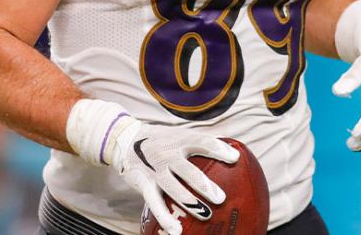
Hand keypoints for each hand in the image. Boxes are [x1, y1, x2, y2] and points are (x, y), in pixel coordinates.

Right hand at [112, 122, 239, 234]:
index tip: (235, 158)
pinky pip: (154, 202)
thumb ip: (200, 144)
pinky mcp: (144, 183)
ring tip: (206, 215)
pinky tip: (176, 230)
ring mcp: (155, 169)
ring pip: (172, 188)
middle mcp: (166, 153)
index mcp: (179, 139)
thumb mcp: (178, 135)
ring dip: (189, 202)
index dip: (218, 149)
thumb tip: (236, 151)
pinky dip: (165, 217)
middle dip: (204, 185)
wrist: (125, 141)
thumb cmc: (162, 141)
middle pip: (187, 170)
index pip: (201, 141)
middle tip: (221, 198)